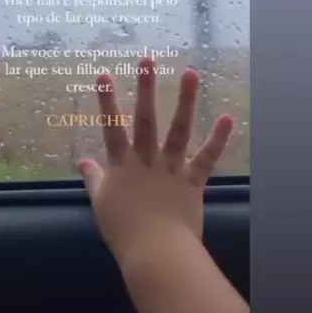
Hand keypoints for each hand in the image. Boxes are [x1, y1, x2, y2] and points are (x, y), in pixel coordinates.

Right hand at [78, 58, 233, 267]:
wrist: (155, 253)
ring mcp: (172, 169)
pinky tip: (228, 118)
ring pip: (179, 130)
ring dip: (186, 100)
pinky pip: (206, 159)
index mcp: (122, 167)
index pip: (112, 129)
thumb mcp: (101, 203)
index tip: (105, 74)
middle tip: (148, 59)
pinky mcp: (193, 182)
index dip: (107, 102)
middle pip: (146, 120)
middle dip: (146, 88)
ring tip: (192, 72)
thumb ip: (94, 179)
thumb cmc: (123, 230)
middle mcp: (147, 161)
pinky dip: (218, 139)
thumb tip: (83, 162)